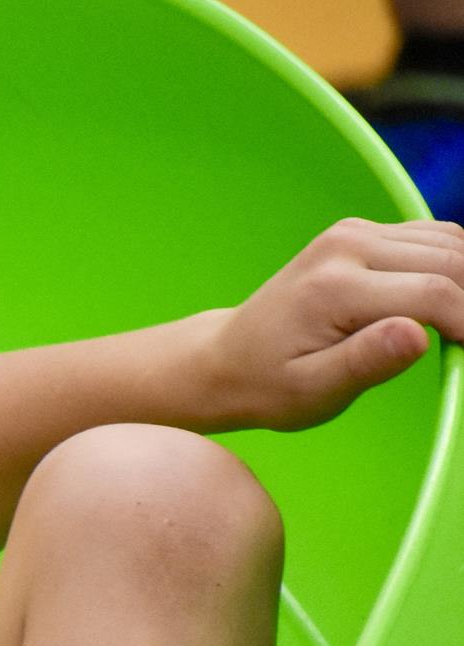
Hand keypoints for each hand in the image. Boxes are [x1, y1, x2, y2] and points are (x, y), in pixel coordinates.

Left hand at [207, 218, 463, 431]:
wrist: (226, 358)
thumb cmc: (268, 385)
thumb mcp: (313, 391)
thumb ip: (367, 363)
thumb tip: (418, 334)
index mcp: (335, 287)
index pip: (434, 294)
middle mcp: (347, 245)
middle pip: (452, 260)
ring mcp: (354, 232)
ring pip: (450, 243)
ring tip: (458, 329)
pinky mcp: (361, 232)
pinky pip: (431, 240)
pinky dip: (452, 267)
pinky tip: (444, 305)